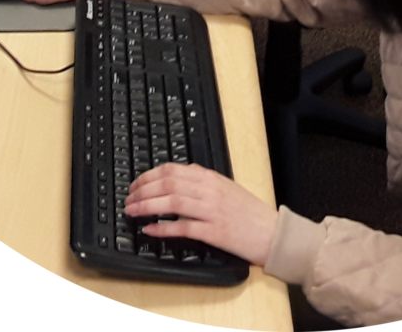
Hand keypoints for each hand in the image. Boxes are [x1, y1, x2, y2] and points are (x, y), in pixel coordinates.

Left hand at [125, 163, 278, 267]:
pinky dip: (163, 227)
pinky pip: (183, 227)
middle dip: (143, 190)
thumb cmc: (249, 212)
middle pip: (169, 183)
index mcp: (211, 178)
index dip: (149, 176)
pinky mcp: (214, 231)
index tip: (136, 183)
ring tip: (132, 211)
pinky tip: (150, 230)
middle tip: (129, 198)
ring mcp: (212, 210)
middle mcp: (210, 190)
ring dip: (147, 206)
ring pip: (172, 202)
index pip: (173, 170)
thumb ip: (204, 181)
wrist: (272, 232)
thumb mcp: (227, 187)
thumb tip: (179, 176)